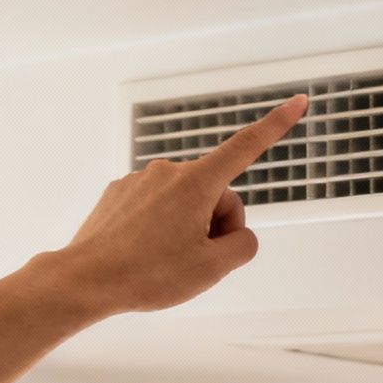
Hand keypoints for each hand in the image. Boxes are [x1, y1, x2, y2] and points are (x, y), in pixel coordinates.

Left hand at [55, 94, 307, 313]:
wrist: (84, 281)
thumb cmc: (147, 275)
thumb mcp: (213, 269)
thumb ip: (242, 246)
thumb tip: (237, 234)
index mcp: (195, 183)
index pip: (246, 147)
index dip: (276, 124)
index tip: (298, 101)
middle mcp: (168, 172)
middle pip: (216, 194)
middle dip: (217, 224)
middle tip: (197, 260)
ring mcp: (140, 180)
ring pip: (185, 203)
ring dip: (187, 228)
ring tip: (163, 260)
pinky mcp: (120, 193)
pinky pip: (157, 207)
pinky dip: (159, 228)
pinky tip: (143, 253)